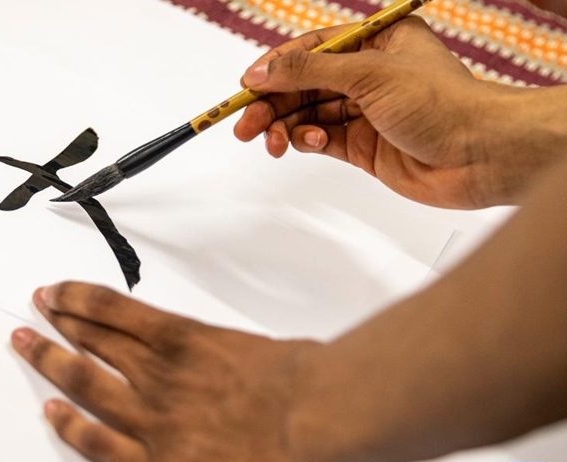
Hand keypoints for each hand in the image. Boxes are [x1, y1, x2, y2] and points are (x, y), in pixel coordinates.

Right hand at [11, 282, 346, 461]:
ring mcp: (159, 375)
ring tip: (40, 308)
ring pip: (98, 345)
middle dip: (48, 361)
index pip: (96, 442)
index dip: (68, 423)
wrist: (313, 420)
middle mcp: (148, 420)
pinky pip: (122, 317)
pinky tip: (70, 292)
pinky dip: (90, 303)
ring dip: (64, 324)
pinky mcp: (180, 338)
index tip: (52, 408)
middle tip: (23, 341)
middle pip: (84, 384)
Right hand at [235, 17, 544, 208]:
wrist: (480, 155)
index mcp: (375, 43)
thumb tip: (261, 70)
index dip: (276, 66)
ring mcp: (365, 112)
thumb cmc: (439, 103)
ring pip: (309, 114)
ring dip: (285, 126)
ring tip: (270, 142)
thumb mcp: (368, 74)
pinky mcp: (363, 146)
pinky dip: (307, 141)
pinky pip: (322, 139)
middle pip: (305, 85)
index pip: (312, 48)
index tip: (245, 84)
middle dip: (273, 103)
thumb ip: (310, 70)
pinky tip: (305, 144)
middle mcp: (369, 75)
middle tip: (244, 124)